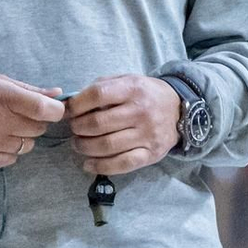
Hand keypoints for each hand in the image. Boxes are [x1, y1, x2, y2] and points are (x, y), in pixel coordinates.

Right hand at [0, 73, 65, 169]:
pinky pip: (12, 159)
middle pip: (38, 129)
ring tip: (0, 127)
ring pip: (27, 146)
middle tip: (15, 115)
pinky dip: (7, 150)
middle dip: (34, 122)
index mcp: (0, 96)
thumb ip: (28, 89)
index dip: (54, 111)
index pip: (44, 110)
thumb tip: (59, 95)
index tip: (50, 110)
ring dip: (20, 137)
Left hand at [67, 75, 182, 176]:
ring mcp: (147, 134)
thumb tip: (70, 103)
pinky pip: (122, 164)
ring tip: (78, 144)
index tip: (68, 111)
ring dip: (84, 147)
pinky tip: (88, 164)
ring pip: (106, 146)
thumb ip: (101, 87)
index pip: (98, 94)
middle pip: (98, 123)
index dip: (77, 105)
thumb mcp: (126, 80)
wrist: (179, 108)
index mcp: (132, 88)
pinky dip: (100, 167)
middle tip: (74, 129)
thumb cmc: (144, 94)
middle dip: (78, 128)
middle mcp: (141, 111)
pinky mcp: (151, 154)